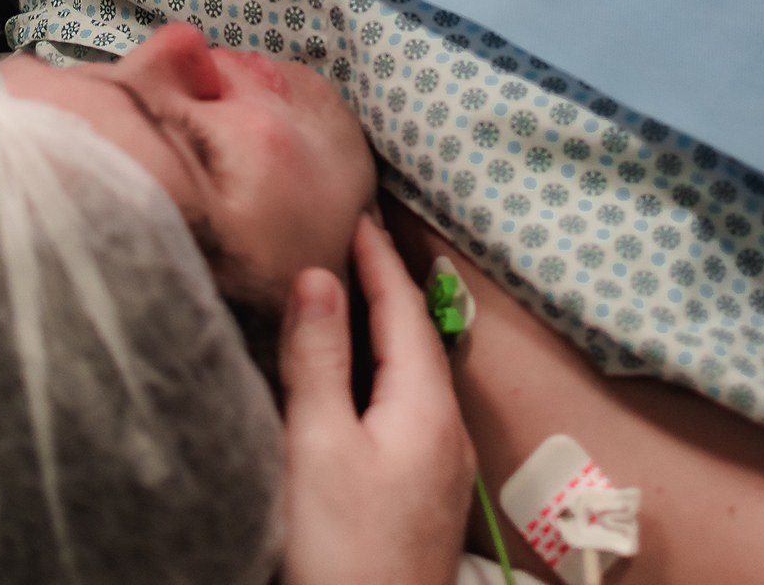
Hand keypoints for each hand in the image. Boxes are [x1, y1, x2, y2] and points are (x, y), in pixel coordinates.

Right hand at [280, 216, 475, 584]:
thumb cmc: (339, 553)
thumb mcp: (317, 448)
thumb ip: (318, 359)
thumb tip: (320, 276)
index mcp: (427, 409)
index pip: (404, 310)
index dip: (378, 259)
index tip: (357, 213)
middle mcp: (447, 433)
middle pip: (418, 339)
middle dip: (387, 288)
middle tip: (355, 241)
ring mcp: (441, 471)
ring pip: (416, 375)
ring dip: (386, 330)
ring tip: (353, 296)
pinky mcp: (424, 501)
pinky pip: (409, 408)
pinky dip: (384, 372)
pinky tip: (359, 381)